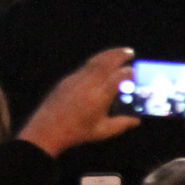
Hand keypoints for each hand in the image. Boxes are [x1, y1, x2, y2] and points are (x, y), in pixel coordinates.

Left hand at [16, 48, 139, 156]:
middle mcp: (87, 84)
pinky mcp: (66, 80)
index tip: (136, 71)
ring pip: (93, 62)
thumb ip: (122, 123)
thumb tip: (137, 120)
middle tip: (130, 52)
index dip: (128, 73)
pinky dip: (95, 62)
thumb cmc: (77, 132)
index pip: (116, 78)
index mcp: (98, 96)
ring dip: (107, 55)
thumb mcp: (103, 131)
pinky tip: (101, 64)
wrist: (47, 129)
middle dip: (118, 55)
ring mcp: (75, 79)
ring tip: (118, 52)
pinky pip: (84, 67)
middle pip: (104, 63)